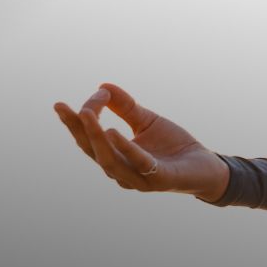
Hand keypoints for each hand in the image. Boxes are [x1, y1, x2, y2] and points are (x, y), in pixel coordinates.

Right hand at [54, 83, 227, 197]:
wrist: (207, 166)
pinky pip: (139, 163)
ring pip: (110, 160)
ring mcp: (138, 178)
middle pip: (93, 150)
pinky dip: (126, 148)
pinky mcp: (159, 179)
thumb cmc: (174, 146)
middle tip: (66, 107)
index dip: (73, 124)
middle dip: (78, 128)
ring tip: (86, 114)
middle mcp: (122, 171)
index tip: (59, 104)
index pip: (88, 141)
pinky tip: (113, 132)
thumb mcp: (147, 121)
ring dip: (96, 137)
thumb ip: (126, 107)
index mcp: (116, 158)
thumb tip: (102, 86)